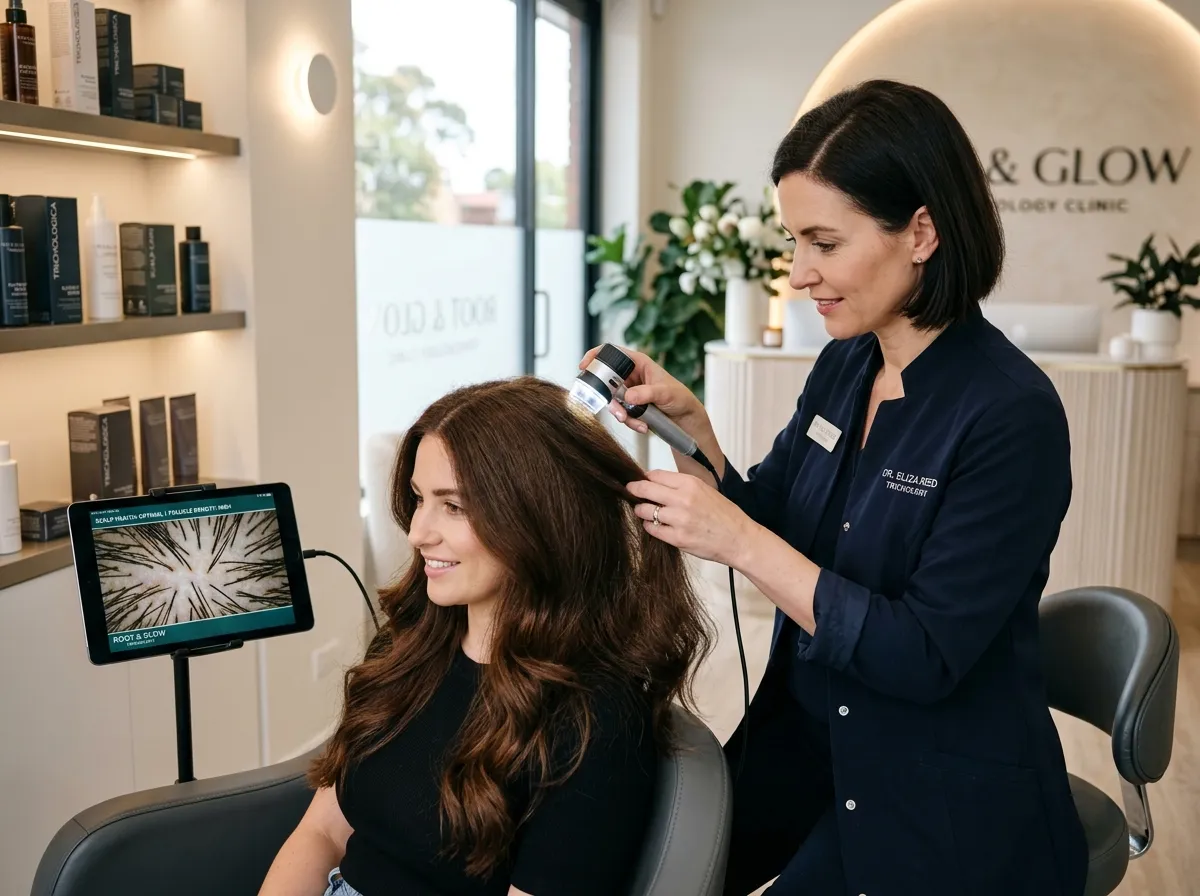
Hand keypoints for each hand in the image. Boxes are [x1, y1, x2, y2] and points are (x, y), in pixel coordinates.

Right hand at [579, 344, 705, 435]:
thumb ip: (646, 393)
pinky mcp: (630, 406)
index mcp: (638, 362)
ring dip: (621, 414)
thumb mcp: (665, 393)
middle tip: (619, 411)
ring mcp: (629, 391)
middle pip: (607, 381)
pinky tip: (643, 426)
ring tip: (638, 423)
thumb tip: (628, 397)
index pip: (612, 352)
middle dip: (609, 398)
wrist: (685, 418)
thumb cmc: (680, 397)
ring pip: (612, 401)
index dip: (596, 356)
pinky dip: (630, 422)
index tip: (584, 367)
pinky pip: (621, 413)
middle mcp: (631, 375)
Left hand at [627, 469, 757, 566]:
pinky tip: (655, 524)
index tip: (640, 481)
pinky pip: (652, 529)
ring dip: (641, 510)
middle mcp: (683, 499)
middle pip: (645, 489)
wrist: (739, 539)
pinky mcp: (677, 538)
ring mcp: (679, 519)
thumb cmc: (724, 515)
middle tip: (630, 491)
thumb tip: (655, 481)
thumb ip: (681, 485)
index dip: (644, 478)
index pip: (655, 475)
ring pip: (644, 510)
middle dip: (634, 489)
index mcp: (691, 483)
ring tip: (644, 511)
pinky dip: (649, 526)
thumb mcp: (705, 490)